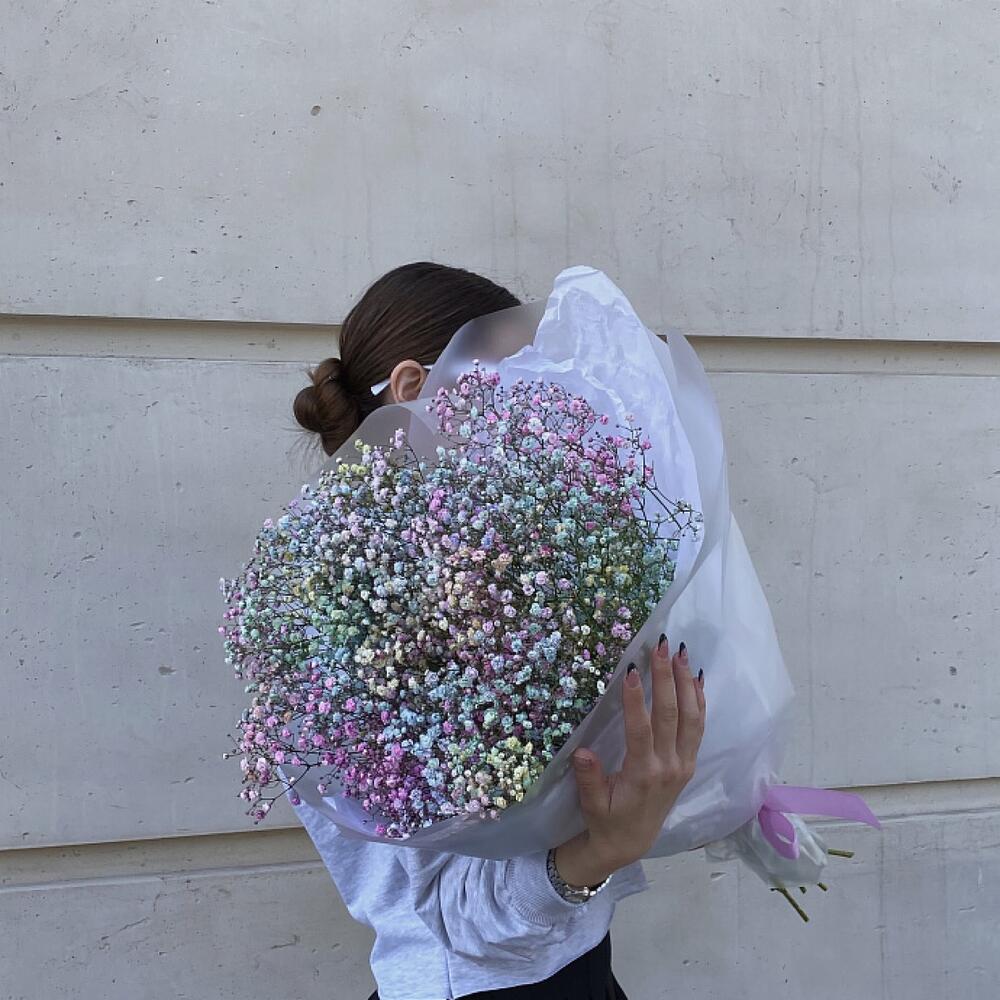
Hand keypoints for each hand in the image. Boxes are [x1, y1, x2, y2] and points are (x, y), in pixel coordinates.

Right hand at [554, 636, 705, 886]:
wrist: (630, 843)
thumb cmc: (607, 820)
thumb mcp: (592, 805)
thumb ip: (589, 779)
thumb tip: (581, 752)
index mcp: (643, 775)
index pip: (642, 730)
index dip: (637, 700)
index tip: (632, 669)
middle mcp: (669, 766)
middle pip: (672, 715)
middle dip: (666, 677)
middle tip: (662, 646)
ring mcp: (683, 764)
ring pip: (692, 718)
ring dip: (686, 683)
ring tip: (681, 653)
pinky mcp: (688, 763)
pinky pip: (698, 727)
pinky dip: (699, 700)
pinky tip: (695, 678)